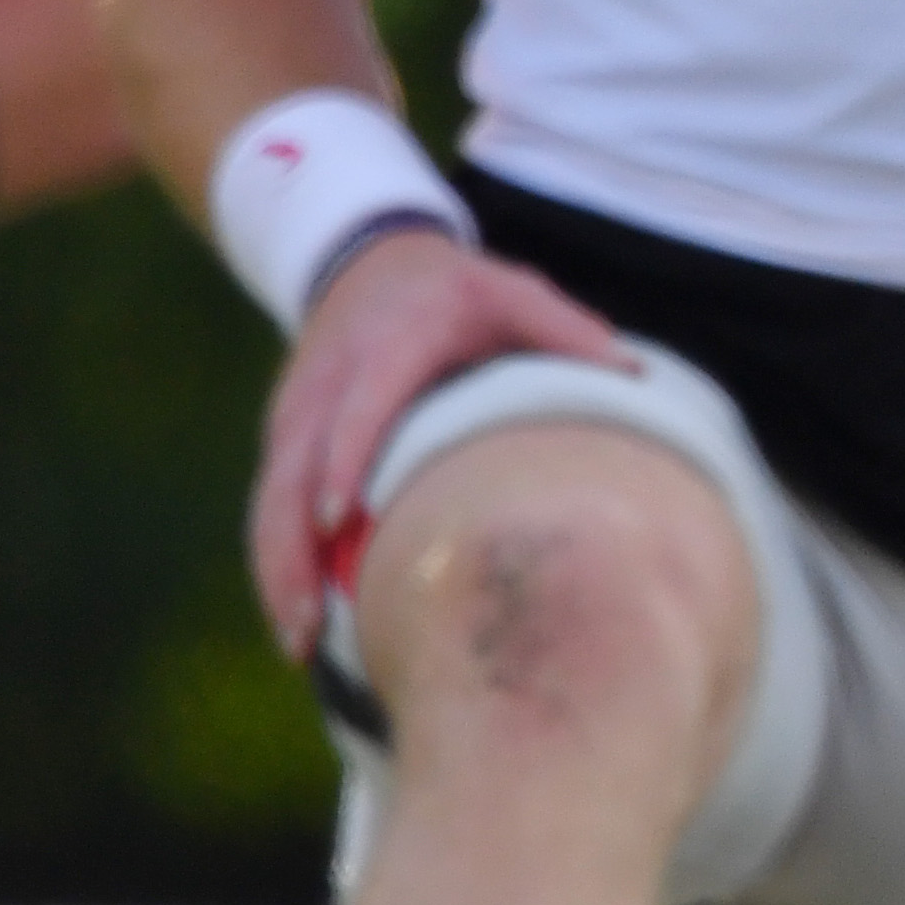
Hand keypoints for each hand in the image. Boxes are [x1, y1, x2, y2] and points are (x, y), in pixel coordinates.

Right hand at [243, 225, 635, 650]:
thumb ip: (565, 328)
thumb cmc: (455, 291)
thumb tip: (634, 376)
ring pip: (271, 498)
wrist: (369, 261)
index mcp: (388, 343)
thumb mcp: (512, 291)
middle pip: (294, 471)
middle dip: (293, 548)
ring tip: (299, 643)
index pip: (356, 406)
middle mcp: (328, 381)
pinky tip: (296, 620)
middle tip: (311, 623)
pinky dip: (275, 560)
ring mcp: (296, 412)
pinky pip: (270, 504)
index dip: (343, 459)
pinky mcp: (284, 437)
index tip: (340, 521)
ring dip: (276, 570)